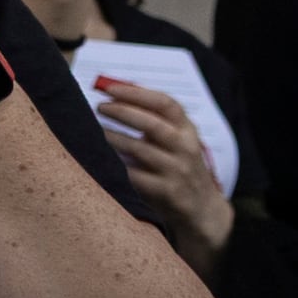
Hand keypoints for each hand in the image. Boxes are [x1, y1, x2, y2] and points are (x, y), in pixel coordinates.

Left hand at [87, 74, 235, 268]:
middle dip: (123, 112)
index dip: (137, 93)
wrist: (202, 208)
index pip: (166, 104)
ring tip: (96, 131)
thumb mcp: (175, 140)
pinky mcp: (167, 192)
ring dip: (115, 138)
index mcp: (188, 130)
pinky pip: (135, 176)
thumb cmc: (177, 166)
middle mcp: (186, 148)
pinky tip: (103, 159)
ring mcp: (178, 171)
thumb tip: (113, 90)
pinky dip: (118, 165)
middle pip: (153, 124)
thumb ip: (152, 118)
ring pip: (141, 150)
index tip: (110, 88)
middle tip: (99, 107)